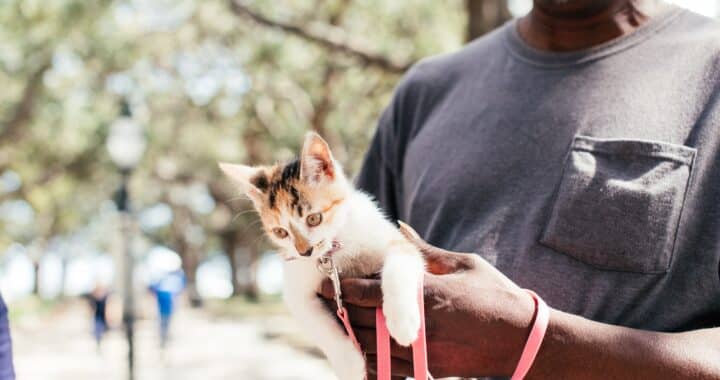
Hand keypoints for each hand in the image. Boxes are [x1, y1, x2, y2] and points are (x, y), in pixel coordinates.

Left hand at [318, 222, 535, 377]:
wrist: (524, 342)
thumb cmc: (497, 295)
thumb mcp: (463, 265)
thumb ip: (425, 251)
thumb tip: (400, 229)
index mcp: (426, 295)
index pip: (369, 292)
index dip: (342, 286)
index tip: (324, 277)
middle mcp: (418, 326)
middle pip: (361, 321)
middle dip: (339, 310)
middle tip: (321, 298)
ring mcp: (422, 352)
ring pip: (369, 347)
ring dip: (349, 335)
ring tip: (336, 320)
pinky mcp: (429, 370)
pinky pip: (387, 368)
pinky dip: (370, 358)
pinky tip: (361, 345)